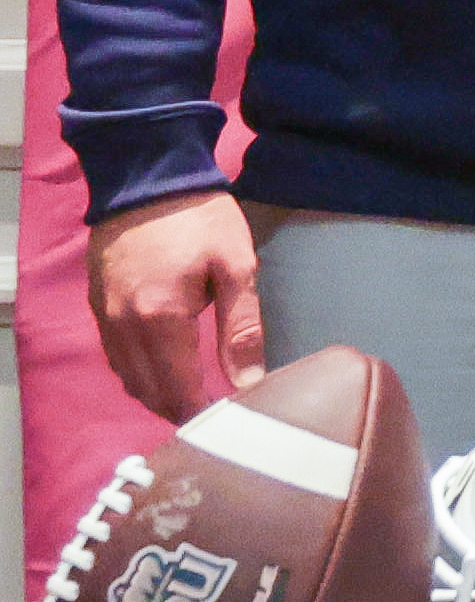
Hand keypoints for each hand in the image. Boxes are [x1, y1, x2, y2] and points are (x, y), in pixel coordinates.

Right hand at [88, 189, 262, 419]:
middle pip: (147, 390)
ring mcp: (104, 316)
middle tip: (213, 416)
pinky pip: (115, 354)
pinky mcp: (98, 304)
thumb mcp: (236, 266)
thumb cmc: (199, 218)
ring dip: (156, 393)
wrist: (146, 177)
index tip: (226, 424)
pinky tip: (162, 368)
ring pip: (127, 376)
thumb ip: (242, 327)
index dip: (200, 412)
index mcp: (159, 320)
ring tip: (191, 398)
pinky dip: (138, 370)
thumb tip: (248, 380)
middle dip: (178, 409)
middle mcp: (123, 326)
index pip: (177, 388)